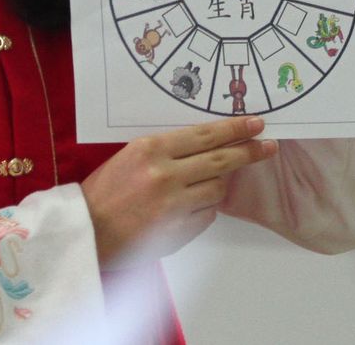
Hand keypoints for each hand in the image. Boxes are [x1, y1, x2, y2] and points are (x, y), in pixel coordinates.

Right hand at [79, 116, 277, 264]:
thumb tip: (206, 146)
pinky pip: (208, 214)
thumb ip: (166, 151)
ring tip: (209, 183)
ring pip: (218, 188)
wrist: (87, 231)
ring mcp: (174, 204)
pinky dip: (205, 208)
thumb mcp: (130, 157)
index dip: (235, 129)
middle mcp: (165, 174)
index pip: (205, 135)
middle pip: (222, 159)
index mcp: (150, 149)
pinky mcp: (180, 230)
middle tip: (268, 146)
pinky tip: (190, 206)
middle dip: (249, 151)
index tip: (255, 124)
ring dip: (220, 184)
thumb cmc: (104, 193)